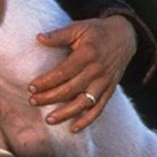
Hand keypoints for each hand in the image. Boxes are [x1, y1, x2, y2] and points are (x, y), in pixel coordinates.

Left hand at [28, 15, 136, 132]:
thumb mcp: (79, 27)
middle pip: (70, 89)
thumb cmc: (97, 31)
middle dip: (49, 98)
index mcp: (88, 53)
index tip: (31, 88)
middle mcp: (97, 70)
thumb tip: (39, 38)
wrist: (125, 35)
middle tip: (33, 101)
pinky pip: (99, 108)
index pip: (63, 72)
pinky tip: (73, 129)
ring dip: (65, 113)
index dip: (46, 81)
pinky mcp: (110, 89)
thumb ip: (59, 35)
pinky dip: (87, 120)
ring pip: (84, 102)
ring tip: (49, 119)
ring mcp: (105, 82)